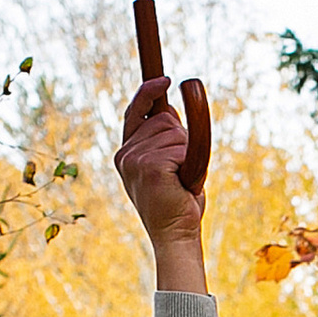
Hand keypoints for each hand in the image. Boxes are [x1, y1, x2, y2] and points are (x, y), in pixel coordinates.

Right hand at [116, 78, 206, 293]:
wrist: (175, 236)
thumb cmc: (177, 203)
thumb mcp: (169, 165)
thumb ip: (164, 139)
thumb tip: (168, 108)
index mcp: (126, 153)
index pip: (135, 112)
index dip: (148, 93)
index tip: (164, 80)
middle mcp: (126, 154)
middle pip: (164, 119)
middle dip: (182, 139)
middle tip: (182, 171)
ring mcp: (135, 160)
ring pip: (176, 133)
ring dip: (188, 154)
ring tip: (182, 180)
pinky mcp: (150, 166)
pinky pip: (182, 147)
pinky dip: (191, 163)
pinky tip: (182, 183)